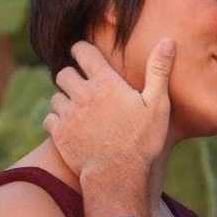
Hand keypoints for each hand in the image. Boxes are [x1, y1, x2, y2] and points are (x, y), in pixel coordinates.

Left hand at [43, 38, 174, 186]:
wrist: (118, 176)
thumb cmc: (141, 141)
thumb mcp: (157, 105)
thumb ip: (159, 71)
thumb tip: (167, 40)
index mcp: (105, 82)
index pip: (82, 51)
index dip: (81, 50)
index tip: (84, 54)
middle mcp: (82, 94)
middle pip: (64, 72)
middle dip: (71, 76)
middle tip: (81, 85)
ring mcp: (68, 114)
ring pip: (55, 96)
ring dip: (64, 100)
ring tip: (77, 109)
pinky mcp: (58, 133)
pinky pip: (49, 118)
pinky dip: (56, 120)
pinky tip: (68, 127)